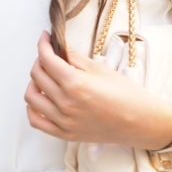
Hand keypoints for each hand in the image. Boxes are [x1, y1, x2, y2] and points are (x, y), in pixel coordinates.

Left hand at [24, 32, 171, 149]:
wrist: (140, 122)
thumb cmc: (125, 94)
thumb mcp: (100, 68)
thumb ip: (74, 57)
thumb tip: (57, 45)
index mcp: (75, 83)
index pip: (46, 59)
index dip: (42, 44)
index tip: (45, 37)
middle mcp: (65, 103)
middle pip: (37, 75)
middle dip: (40, 59)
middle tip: (50, 54)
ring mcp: (63, 121)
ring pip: (31, 97)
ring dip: (34, 82)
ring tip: (46, 76)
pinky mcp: (64, 134)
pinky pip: (36, 121)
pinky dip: (33, 108)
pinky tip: (42, 98)